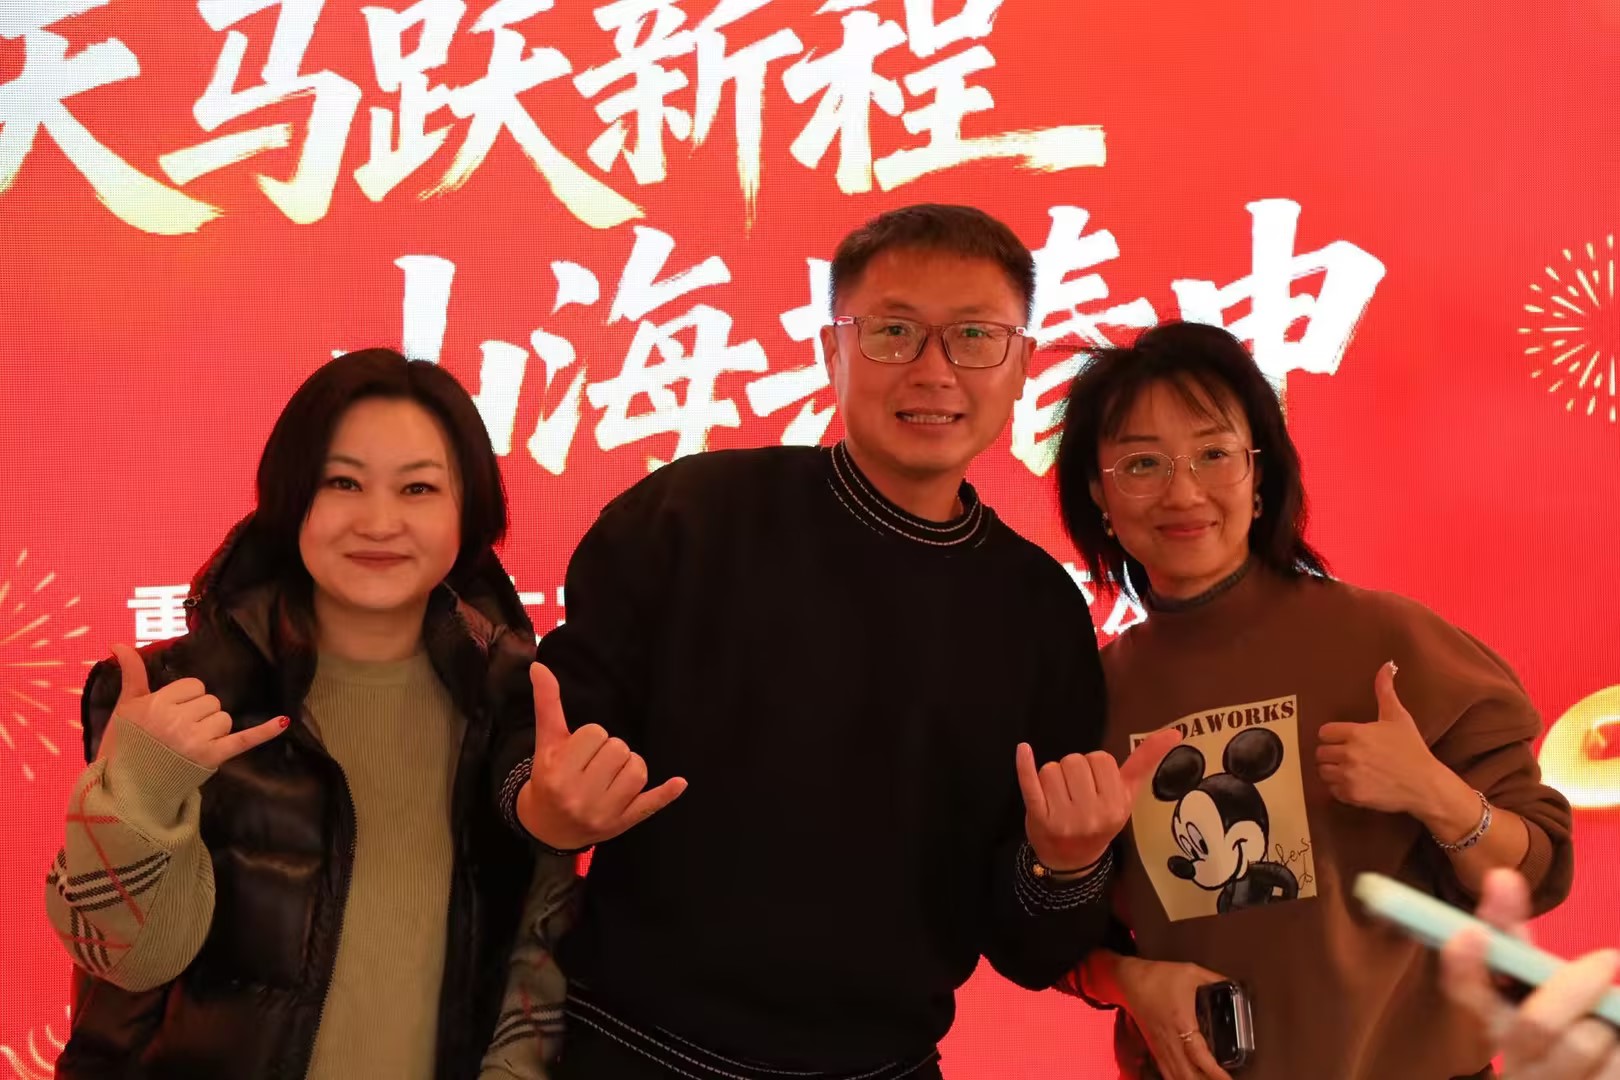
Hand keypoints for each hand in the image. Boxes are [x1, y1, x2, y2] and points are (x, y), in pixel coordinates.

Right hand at [105, 643, 286, 767]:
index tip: (167, 715)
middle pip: (210, 701)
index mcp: (156, 705)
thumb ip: (131, 674)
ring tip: (187, 743)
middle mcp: (176, 720)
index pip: (192, 686)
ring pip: (223, 717)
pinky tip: (283, 721)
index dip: (183, 699)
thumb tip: (119, 644)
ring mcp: (196, 740)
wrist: (130, 789)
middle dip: (197, 713)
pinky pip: (244, 739)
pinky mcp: (212, 757)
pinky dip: (264, 732)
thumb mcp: (125, 707)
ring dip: (212, 728)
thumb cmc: (126, 745)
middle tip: (175, 733)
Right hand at [514, 662, 686, 849]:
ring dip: (629, 767)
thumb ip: (546, 703)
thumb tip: (539, 666)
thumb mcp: (546, 742)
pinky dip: (666, 794)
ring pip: (637, 770)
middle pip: (619, 749)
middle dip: (610, 752)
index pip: (595, 733)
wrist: (547, 826)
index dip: (591, 738)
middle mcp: (579, 795)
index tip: (580, 753)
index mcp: (558, 771)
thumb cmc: (549, 776)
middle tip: (593, 766)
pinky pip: (651, 804)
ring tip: (610, 776)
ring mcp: (603, 812)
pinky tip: (679, 783)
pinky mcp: (624, 823)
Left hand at [1016, 728, 1181, 871]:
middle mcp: (1092, 814)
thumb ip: (1144, 762)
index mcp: (1116, 806)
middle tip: (1076, 793)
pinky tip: (1024, 750)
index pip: (1101, 759)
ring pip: (1052, 768)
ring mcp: (1064, 817)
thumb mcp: (1126, 796)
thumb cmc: (1100, 820)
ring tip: (1060, 798)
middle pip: (1075, 760)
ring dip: (1053, 777)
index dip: (1095, 766)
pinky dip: (1025, 766)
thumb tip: (1176, 731)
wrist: (1070, 859)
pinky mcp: (1037, 815)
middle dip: (1073, 770)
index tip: (1096, 784)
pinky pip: (1030, 782)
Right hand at [1114, 956, 1234, 1079]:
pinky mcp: (1154, 1047)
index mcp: (1182, 1022)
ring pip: (1176, 1076)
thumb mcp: (1192, 972)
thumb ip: (1215, 979)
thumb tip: (1235, 986)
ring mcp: (1160, 1046)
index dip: (1215, 1072)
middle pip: (1187, 1073)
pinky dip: (1177, 1079)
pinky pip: (1166, 1071)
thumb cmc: (1159, 976)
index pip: (1199, 1055)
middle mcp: (1170, 1039)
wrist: (1130, 979)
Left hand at [1316, 661, 1442, 814]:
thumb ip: (1385, 691)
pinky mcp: (1352, 795)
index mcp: (1356, 733)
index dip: (1334, 736)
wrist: (1426, 784)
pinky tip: (1356, 783)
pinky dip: (1340, 788)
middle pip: (1321, 752)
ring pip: (1323, 771)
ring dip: (1333, 771)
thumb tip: (1386, 665)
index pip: (1324, 732)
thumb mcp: (1398, 717)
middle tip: (1349, 756)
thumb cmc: (1412, 749)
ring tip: (1350, 769)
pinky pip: (1332, 790)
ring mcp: (1350, 776)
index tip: (1346, 740)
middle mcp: (1349, 754)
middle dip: (1332, 753)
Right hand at [1441, 869, 1619, 1079]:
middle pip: (1536, 1025)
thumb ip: (1512, 932)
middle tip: (1607, 956)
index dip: (1464, 966)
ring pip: (1585, 1046)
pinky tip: (1617, 1038)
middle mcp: (1517, 1064)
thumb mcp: (1530, 980)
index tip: (1470, 932)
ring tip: (1612, 1015)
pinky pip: (1615, 1068)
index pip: (1466, 994)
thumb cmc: (1552, 1025)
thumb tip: (1502, 876)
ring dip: (1609, 1023)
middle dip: (1573, 988)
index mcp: (1494, 1025)